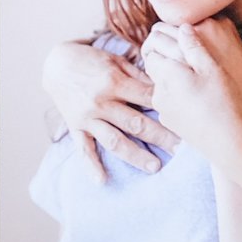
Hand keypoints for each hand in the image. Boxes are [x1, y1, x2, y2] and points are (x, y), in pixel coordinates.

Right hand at [43, 38, 173, 183]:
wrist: (55, 64)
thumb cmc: (90, 60)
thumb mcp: (115, 60)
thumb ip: (138, 76)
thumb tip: (163, 88)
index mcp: (114, 82)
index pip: (147, 98)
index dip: (168, 108)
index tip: (186, 119)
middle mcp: (101, 102)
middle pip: (136, 123)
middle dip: (161, 136)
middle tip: (181, 149)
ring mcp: (87, 117)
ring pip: (114, 140)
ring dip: (135, 155)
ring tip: (155, 167)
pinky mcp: (75, 127)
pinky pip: (83, 149)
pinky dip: (91, 166)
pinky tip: (102, 181)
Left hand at [139, 18, 241, 155]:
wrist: (228, 142)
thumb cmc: (223, 101)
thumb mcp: (212, 68)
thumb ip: (194, 46)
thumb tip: (182, 27)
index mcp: (167, 74)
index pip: (153, 48)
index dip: (165, 41)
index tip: (180, 40)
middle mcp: (158, 91)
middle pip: (154, 65)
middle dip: (166, 58)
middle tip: (187, 55)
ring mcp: (162, 108)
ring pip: (160, 84)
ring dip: (171, 77)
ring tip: (194, 77)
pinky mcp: (169, 121)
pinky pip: (167, 101)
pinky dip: (175, 94)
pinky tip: (195, 97)